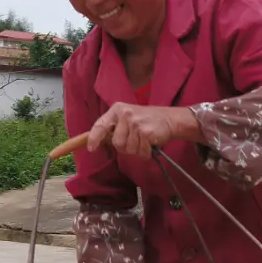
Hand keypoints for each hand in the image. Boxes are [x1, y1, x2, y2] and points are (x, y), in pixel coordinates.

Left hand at [87, 103, 203, 156]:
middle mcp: (125, 114)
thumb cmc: (146, 121)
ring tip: (144, 140)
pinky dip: (146, 152)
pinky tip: (151, 143)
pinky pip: (141, 152)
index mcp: (117, 110)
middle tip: (136, 139)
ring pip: (128, 149)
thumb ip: (113, 128)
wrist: (170, 119)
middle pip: (116, 143)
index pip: (100, 125)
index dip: (94, 138)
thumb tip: (96, 142)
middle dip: (126, 147)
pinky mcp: (146, 132)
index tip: (91, 148)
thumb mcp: (127, 118)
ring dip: (137, 150)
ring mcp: (136, 123)